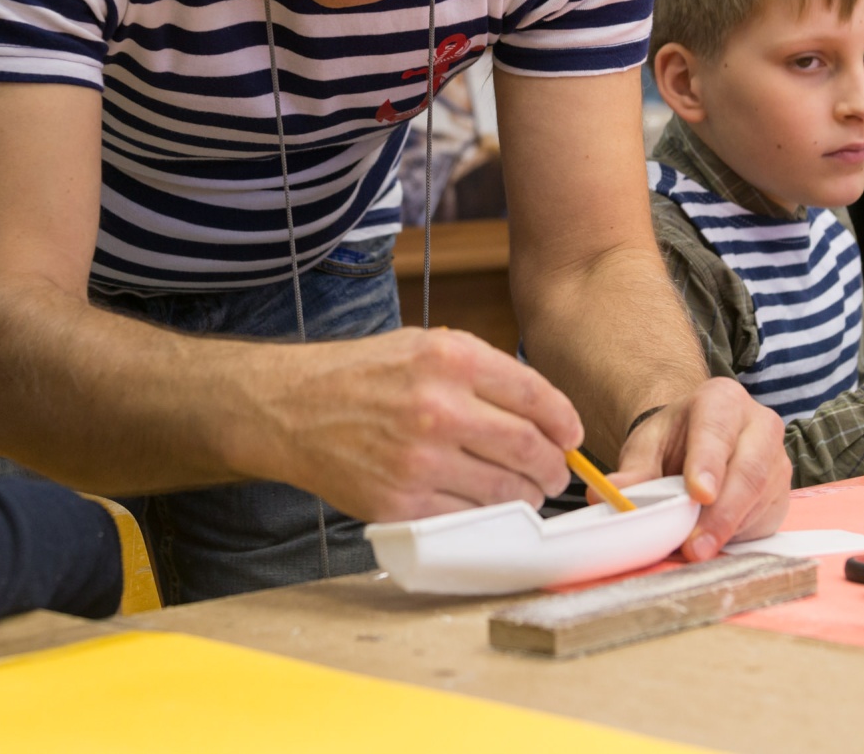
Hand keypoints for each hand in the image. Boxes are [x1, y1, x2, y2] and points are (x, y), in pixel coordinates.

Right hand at [252, 328, 581, 522]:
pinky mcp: (401, 501)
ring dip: (526, 496)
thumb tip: (545, 415)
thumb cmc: (362, 375)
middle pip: (530, 449)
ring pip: (507, 491)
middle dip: (554, 468)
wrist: (291, 407)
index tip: (571, 438)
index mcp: (450, 359)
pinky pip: (468, 518)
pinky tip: (482, 503)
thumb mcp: (425, 345)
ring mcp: (419, 460)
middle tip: (555, 473)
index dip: (565, 424)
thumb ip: (485, 372)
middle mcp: (438, 408)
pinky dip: (486, 515)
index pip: (537, 398)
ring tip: (524, 491)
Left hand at [609, 378, 789, 560]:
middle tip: (695, 546)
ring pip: (760, 498)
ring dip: (729, 530)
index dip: (708, 464)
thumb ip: (634, 471)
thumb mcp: (648, 447)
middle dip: (721, 513)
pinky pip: (766, 517)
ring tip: (696, 551)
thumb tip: (609, 493)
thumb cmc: (673, 441)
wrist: (698, 442)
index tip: (698, 495)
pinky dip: (739, 536)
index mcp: (722, 400)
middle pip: (749, 470)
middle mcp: (759, 425)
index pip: (717, 431)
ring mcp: (777, 459)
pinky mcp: (782, 492)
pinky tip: (715, 545)